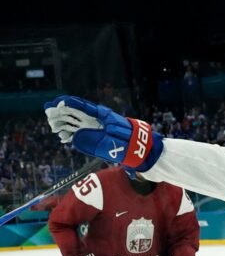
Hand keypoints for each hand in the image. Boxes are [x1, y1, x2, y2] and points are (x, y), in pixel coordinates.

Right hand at [44, 96, 162, 170]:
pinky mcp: (100, 137)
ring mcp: (99, 128)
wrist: (145, 152)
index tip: (53, 104)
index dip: (66, 103)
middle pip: (77, 113)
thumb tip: (73, 139)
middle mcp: (99, 120)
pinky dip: (73, 135)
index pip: (82, 105)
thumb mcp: (111, 143)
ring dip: (65, 125)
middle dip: (61, 114)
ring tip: (54, 128)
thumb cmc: (131, 145)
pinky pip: (83, 133)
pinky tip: (64, 138)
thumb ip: (92, 141)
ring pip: (78, 123)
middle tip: (49, 116)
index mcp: (103, 115)